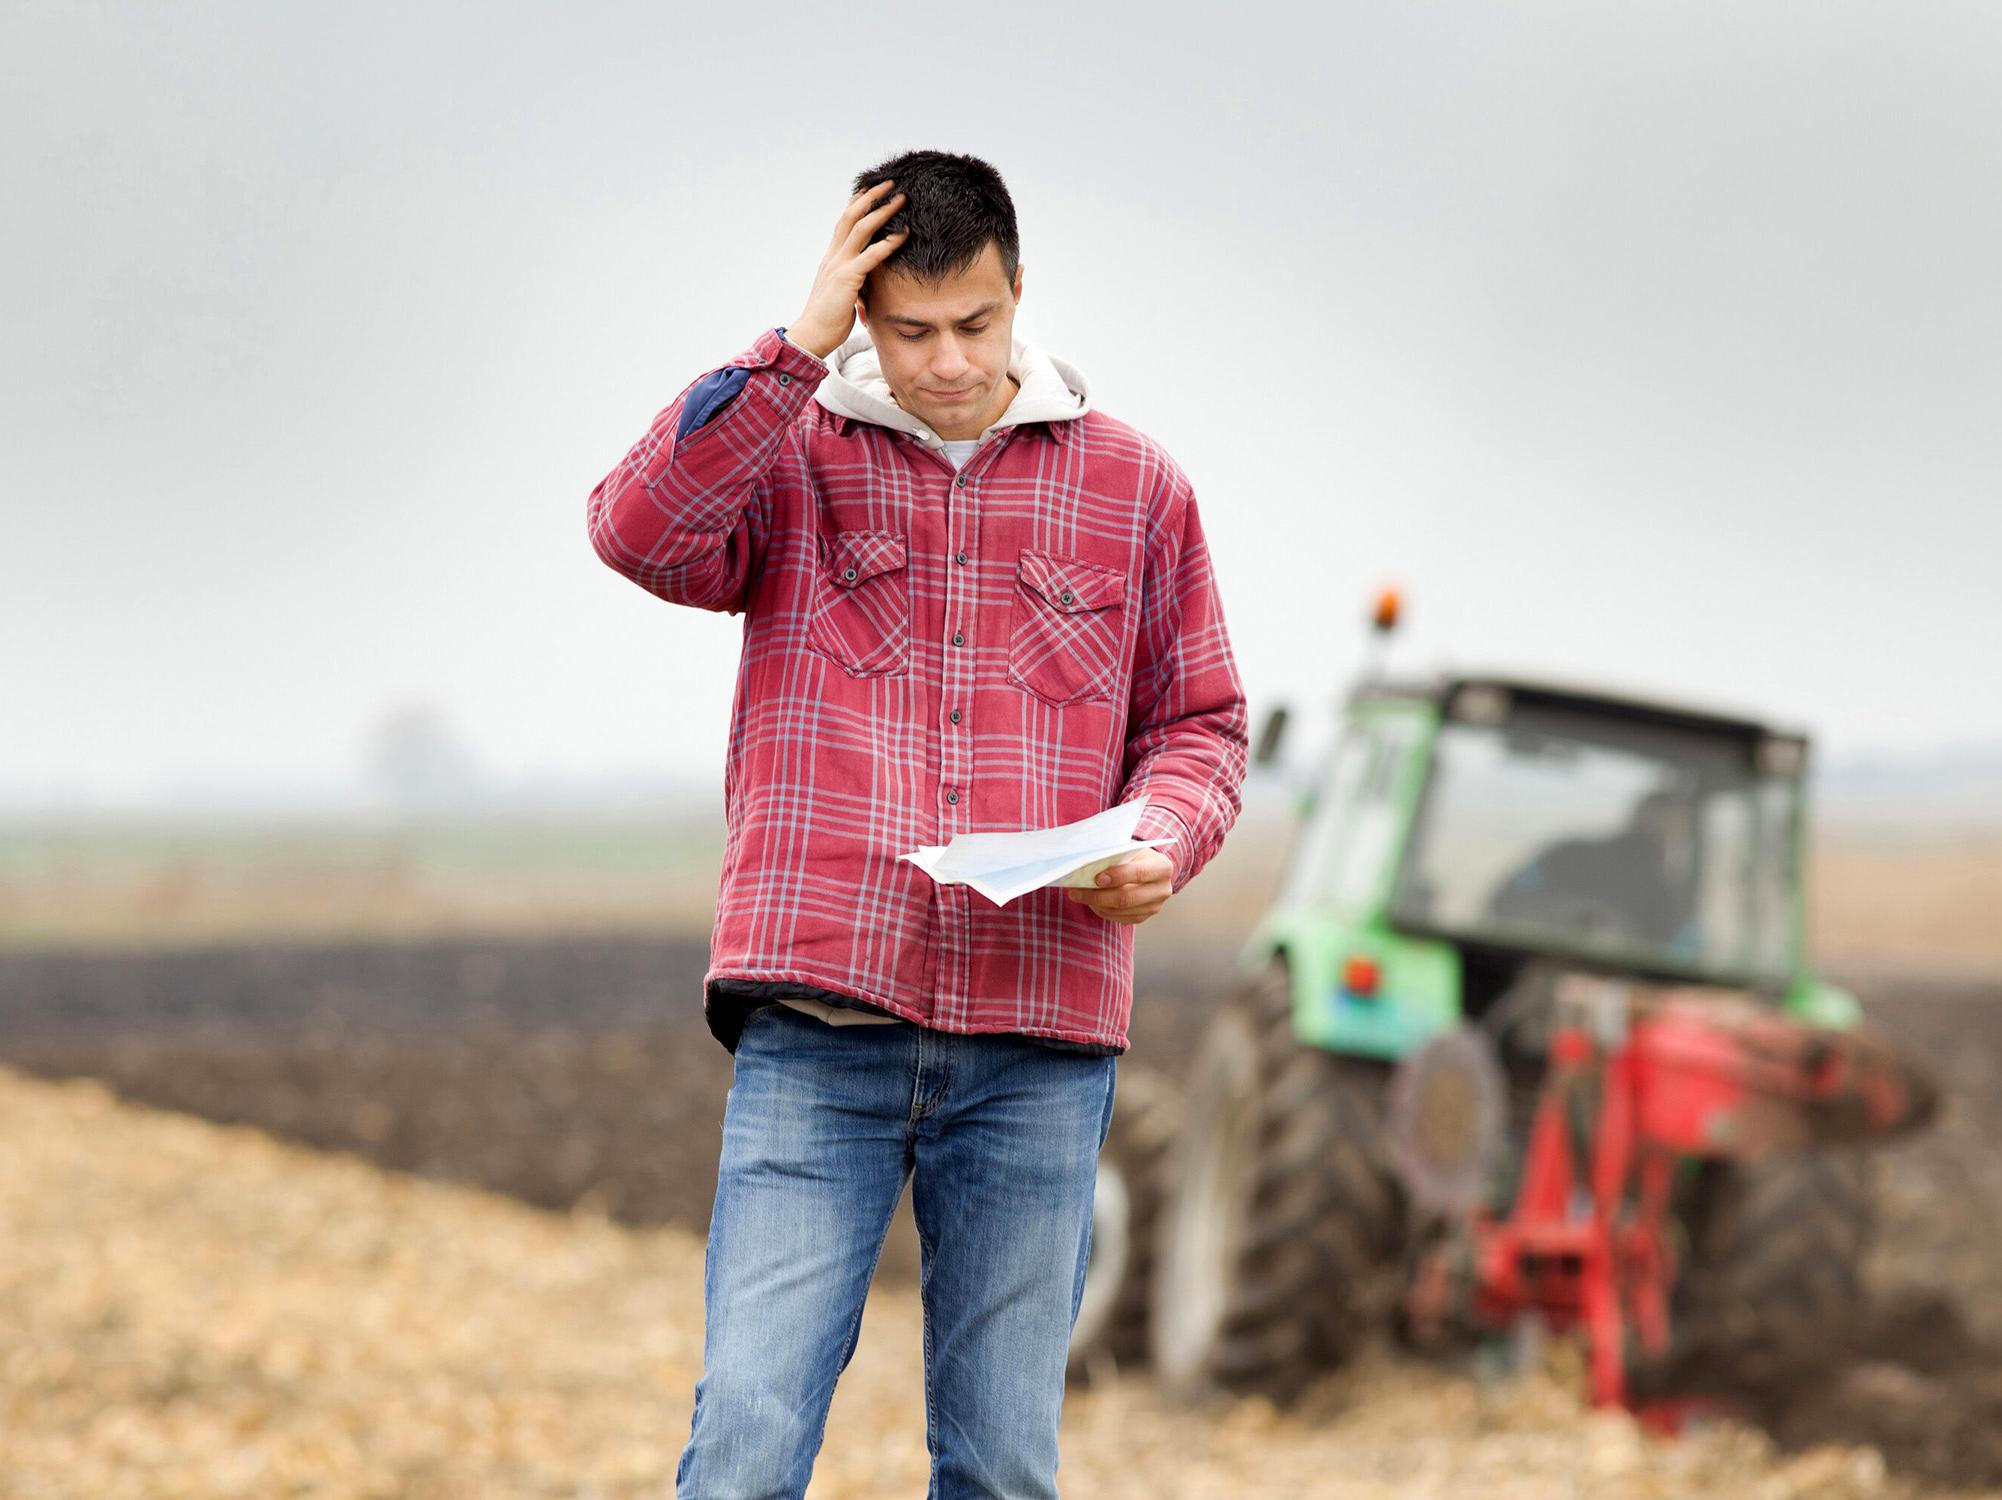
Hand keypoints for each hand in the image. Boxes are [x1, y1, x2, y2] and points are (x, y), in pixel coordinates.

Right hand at [787, 181, 908, 359]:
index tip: (872, 190)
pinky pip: (871, 255)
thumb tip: (866, 283)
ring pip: (861, 228)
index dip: (858, 204)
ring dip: (883, 211)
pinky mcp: (847, 278)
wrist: (812, 335)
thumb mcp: (842, 294)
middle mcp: (834, 256)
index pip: (844, 223)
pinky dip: (888, 243)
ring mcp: (839, 265)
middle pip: (852, 216)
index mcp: (831, 258)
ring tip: (901, 199)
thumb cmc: (828, 320)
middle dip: (872, 197)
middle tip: (890, 184)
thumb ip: (853, 282)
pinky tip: (904, 234)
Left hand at [1064, 849, 1175, 925]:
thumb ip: (1114, 855)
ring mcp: (1155, 906)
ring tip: (1079, 895)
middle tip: (1076, 892)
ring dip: (1096, 904)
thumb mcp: (1129, 849)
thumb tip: (1087, 863)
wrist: (1148, 868)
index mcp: (1162, 867)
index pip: (1139, 873)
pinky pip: (1119, 918)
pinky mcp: (1144, 917)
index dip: (1118, 876)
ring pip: (1120, 911)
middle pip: (1128, 898)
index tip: (1096, 878)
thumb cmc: (1134, 855)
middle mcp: (1163, 889)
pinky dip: (1101, 910)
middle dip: (1098, 895)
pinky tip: (1092, 901)